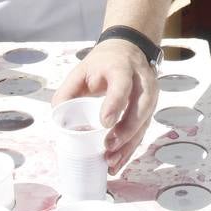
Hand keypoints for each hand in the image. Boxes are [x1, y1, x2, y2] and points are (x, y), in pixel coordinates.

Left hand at [52, 40, 157, 173]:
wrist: (129, 49)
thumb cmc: (103, 62)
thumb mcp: (81, 70)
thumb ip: (67, 92)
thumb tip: (59, 120)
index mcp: (121, 67)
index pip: (123, 83)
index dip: (116, 103)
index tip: (105, 123)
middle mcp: (141, 80)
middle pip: (141, 105)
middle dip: (127, 129)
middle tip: (108, 146)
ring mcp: (150, 94)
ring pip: (145, 121)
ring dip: (129, 144)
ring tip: (111, 161)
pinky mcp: (150, 108)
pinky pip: (143, 130)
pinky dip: (131, 148)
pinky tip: (118, 162)